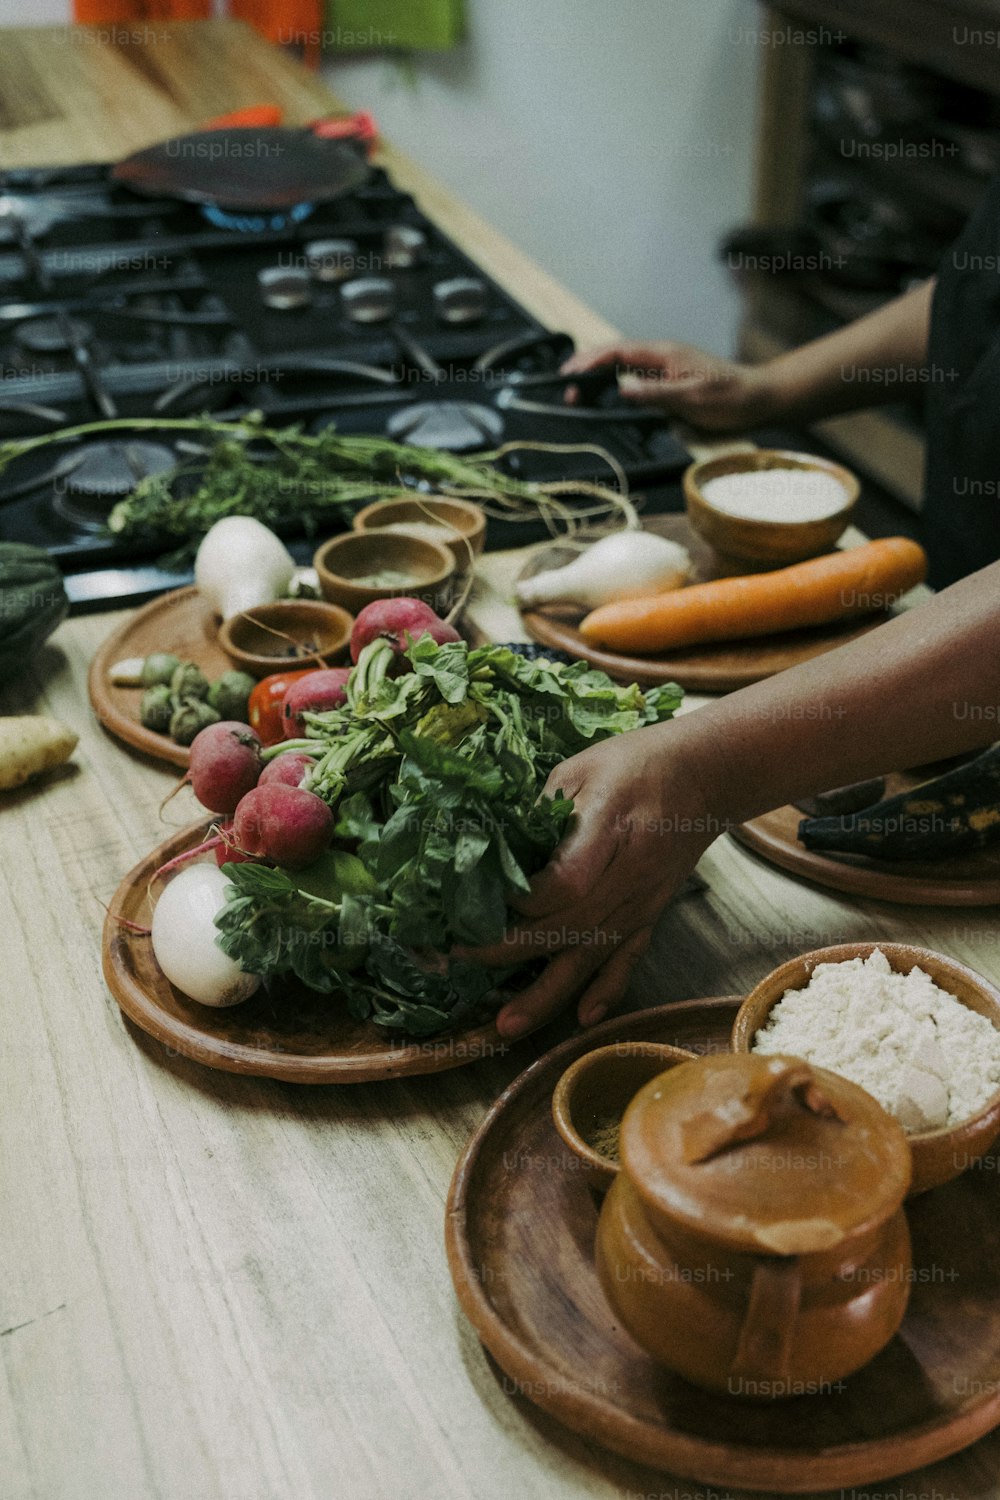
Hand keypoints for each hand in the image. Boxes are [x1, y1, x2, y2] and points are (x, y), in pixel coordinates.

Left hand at [460, 724, 717, 1038]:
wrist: (705, 774)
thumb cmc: (634, 763)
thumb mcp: (580, 768)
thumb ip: (541, 810)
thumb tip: (491, 850)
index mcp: (611, 828)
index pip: (565, 881)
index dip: (522, 902)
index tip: (479, 903)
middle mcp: (630, 874)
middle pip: (568, 925)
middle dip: (510, 950)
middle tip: (460, 960)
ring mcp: (643, 901)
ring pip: (591, 954)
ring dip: (547, 994)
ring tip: (507, 1026)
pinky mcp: (651, 913)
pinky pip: (629, 958)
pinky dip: (607, 991)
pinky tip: (583, 1019)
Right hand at [560, 340, 775, 431]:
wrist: (758, 398)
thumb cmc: (730, 398)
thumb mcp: (691, 398)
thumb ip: (655, 393)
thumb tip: (620, 388)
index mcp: (664, 354)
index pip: (618, 351)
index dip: (590, 361)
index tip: (569, 373)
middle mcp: (662, 356)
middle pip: (616, 355)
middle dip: (588, 367)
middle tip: (566, 386)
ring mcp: (666, 367)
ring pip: (624, 365)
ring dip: (599, 375)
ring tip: (579, 390)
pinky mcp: (671, 379)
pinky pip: (636, 377)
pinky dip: (615, 383)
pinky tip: (608, 394)